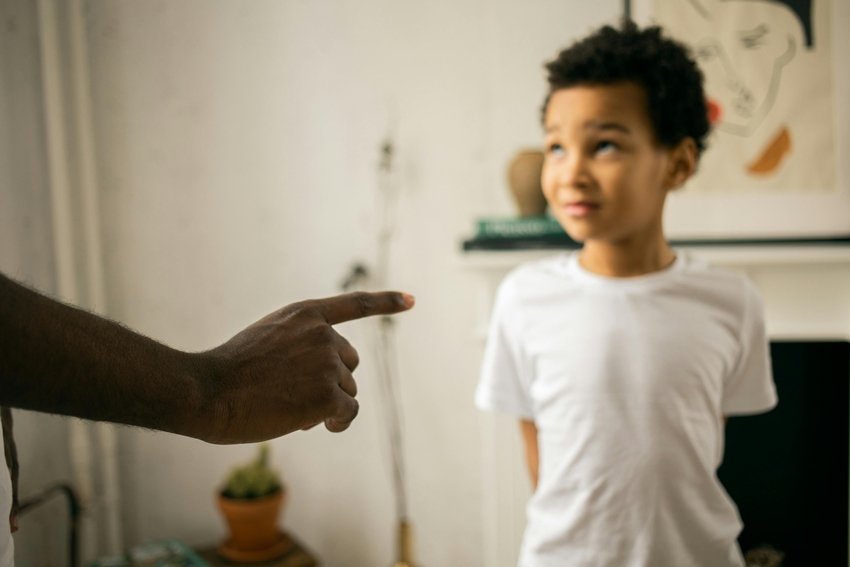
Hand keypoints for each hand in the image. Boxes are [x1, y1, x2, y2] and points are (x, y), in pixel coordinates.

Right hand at [200, 291, 414, 443]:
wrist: (208, 391)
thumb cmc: (228, 372)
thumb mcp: (266, 339)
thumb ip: (300, 344)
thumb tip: (334, 386)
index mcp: (304, 314)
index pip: (354, 304)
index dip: (386, 302)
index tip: (412, 299)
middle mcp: (321, 333)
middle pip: (349, 363)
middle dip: (331, 381)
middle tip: (293, 394)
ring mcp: (326, 363)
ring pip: (347, 391)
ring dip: (327, 404)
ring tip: (289, 408)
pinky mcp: (327, 394)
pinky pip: (347, 412)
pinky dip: (337, 423)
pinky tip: (316, 426)